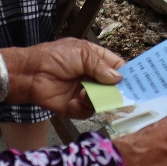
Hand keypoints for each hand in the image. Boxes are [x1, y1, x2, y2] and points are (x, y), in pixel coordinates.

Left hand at [2, 39, 124, 118]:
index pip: (117, 68)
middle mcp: (92, 78)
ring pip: (102, 102)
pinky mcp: (73, 107)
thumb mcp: (81, 53)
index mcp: (95, 60)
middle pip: (113, 88)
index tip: (137, 82)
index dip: (127, 75)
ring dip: (96, 99)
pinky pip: (87, 112)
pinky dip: (83, 107)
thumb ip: (100, 65)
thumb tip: (119, 78)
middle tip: (118, 95)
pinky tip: (75, 100)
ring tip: (84, 93)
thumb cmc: (54, 57)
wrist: (29, 74)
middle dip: (115, 92)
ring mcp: (84, 93)